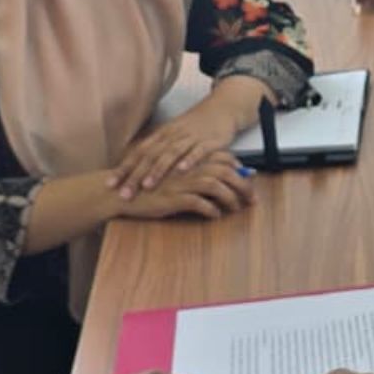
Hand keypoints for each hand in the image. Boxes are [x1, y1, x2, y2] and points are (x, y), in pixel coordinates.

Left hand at [110, 86, 272, 199]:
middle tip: (124, 193)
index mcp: (161, 135)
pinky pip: (198, 151)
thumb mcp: (173, 136)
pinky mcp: (209, 141)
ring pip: (171, 154)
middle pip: (150, 156)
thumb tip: (135, 169)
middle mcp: (172, 135)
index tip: (110, 185)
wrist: (222, 108)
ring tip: (147, 186)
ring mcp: (190, 137)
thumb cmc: (195, 127)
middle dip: (136, 175)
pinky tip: (182, 170)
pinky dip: (190, 160)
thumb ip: (157, 151)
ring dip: (158, 170)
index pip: (138, 153)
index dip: (124, 168)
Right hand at [116, 152, 257, 221]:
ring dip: (230, 198)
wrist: (122, 192)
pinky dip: (211, 210)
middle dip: (243, 185)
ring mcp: (181, 182)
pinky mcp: (173, 198)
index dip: (240, 169)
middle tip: (252, 199)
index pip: (224, 157)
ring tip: (236, 208)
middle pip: (226, 171)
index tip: (249, 180)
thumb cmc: (150, 184)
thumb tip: (220, 177)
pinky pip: (199, 203)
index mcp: (189, 158)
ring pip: (216, 186)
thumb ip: (195, 170)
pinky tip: (215, 215)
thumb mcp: (174, 173)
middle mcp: (188, 167)